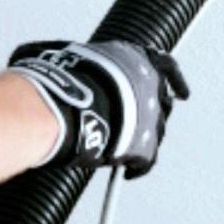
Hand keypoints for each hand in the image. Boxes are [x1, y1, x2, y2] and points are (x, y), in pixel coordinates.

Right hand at [9, 40, 188, 177]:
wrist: (64, 105)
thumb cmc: (59, 77)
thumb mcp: (59, 52)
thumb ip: (68, 57)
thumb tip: (45, 56)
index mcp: (133, 58)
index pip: (164, 65)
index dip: (172, 77)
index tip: (178, 86)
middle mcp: (149, 86)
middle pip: (161, 100)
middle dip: (151, 111)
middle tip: (137, 119)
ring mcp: (150, 116)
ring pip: (156, 130)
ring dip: (141, 137)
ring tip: (123, 145)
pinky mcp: (144, 145)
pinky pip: (146, 159)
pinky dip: (136, 166)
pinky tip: (127, 170)